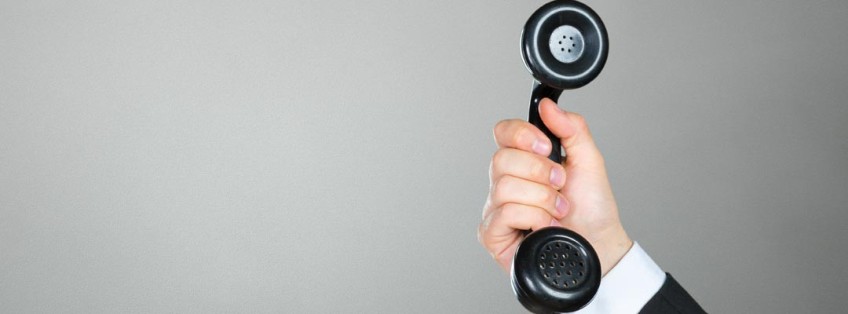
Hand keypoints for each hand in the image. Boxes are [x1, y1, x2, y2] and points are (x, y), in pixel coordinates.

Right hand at [478, 98, 631, 275]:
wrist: (599, 245)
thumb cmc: (591, 209)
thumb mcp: (589, 161)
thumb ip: (572, 128)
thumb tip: (547, 106)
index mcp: (523, 160)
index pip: (502, 132)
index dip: (522, 135)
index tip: (546, 146)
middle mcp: (504, 181)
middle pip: (501, 159)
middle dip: (540, 172)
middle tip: (561, 185)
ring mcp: (495, 207)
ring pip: (505, 187)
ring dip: (542, 199)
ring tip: (558, 210)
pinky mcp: (492, 233)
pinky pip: (504, 213)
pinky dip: (533, 217)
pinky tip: (544, 226)